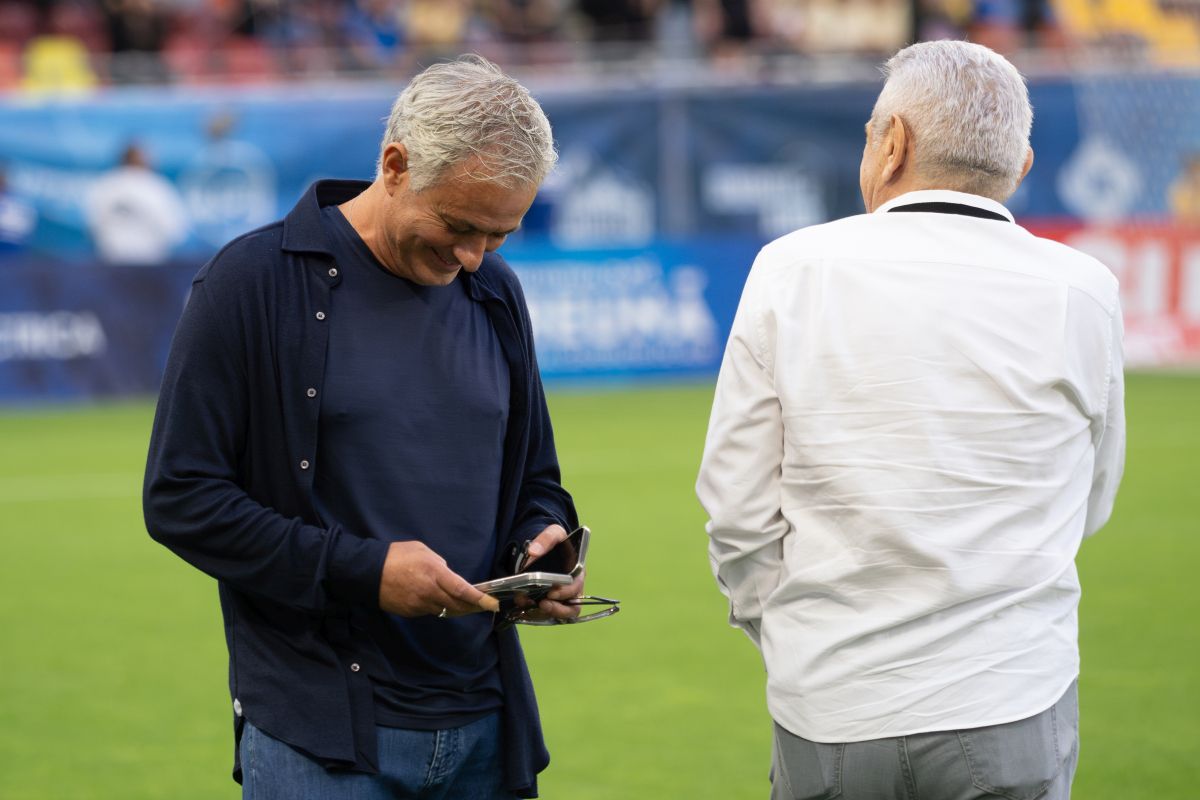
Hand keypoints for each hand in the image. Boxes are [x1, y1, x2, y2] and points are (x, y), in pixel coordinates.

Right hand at [378, 541, 499, 617]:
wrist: (368, 572)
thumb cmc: (396, 555)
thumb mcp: (422, 550)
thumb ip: (439, 563)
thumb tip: (448, 574)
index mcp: (435, 573)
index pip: (462, 590)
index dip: (479, 599)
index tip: (492, 604)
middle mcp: (430, 592)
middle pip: (457, 605)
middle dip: (472, 606)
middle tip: (483, 605)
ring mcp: (420, 604)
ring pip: (445, 611)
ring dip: (456, 608)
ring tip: (464, 603)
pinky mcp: (411, 612)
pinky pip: (430, 611)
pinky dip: (438, 607)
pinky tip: (438, 600)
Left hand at [515, 524, 584, 622]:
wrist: (545, 549)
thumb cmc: (555, 543)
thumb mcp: (553, 533)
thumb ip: (546, 538)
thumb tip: (534, 551)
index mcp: (577, 571)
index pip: (577, 587)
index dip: (566, 592)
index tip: (551, 592)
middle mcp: (573, 588)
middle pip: (571, 608)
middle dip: (556, 609)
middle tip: (541, 605)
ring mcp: (562, 598)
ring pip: (559, 615)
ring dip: (543, 614)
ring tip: (529, 608)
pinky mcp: (550, 603)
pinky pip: (546, 615)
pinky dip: (535, 615)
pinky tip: (524, 610)